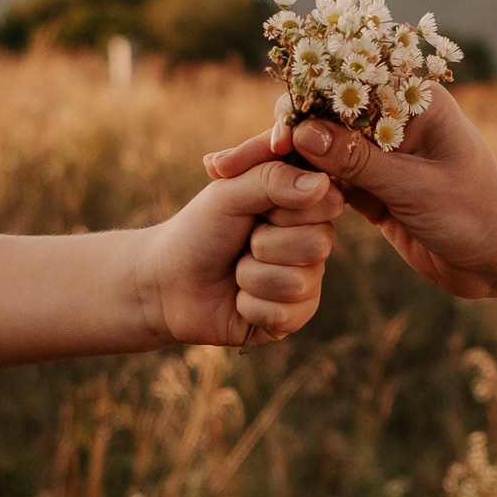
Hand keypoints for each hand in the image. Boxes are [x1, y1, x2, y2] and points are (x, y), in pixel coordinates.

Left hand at [142, 161, 343, 346]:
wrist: (167, 282)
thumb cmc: (199, 229)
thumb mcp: (229, 193)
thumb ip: (272, 179)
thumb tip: (322, 184)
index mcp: (304, 205)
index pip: (329, 202)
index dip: (287, 209)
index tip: (257, 208)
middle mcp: (312, 241)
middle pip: (318, 244)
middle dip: (265, 244)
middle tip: (243, 242)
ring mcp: (307, 281)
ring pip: (297, 282)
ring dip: (251, 276)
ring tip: (236, 270)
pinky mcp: (293, 317)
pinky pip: (284, 314)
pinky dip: (249, 305)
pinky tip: (238, 298)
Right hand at [202, 88, 496, 302]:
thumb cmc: (478, 215)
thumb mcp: (416, 189)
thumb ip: (359, 162)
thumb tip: (302, 133)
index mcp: (411, 100)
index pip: (340, 90)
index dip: (295, 109)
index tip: (261, 138)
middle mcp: (391, 118)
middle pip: (318, 118)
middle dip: (272, 140)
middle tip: (221, 167)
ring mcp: (380, 152)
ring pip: (316, 151)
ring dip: (273, 165)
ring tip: (222, 178)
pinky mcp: (373, 184)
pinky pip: (324, 180)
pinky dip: (292, 188)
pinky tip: (254, 196)